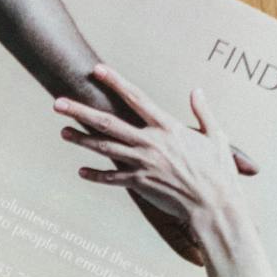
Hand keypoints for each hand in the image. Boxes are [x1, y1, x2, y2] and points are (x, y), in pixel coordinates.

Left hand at [54, 65, 247, 234]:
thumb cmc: (219, 172)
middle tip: (58, 103)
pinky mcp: (139, 184)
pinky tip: (81, 171)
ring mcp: (142, 164)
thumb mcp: (217, 137)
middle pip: (108, 122)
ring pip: (104, 148)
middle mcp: (150, 142)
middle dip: (81, 111)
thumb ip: (203, 112)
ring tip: (62, 131)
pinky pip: (112, 178)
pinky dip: (96, 175)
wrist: (213, 206)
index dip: (116, 82)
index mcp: (168, 127)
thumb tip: (196, 91)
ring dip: (81, 139)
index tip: (97, 70)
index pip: (136, 98)